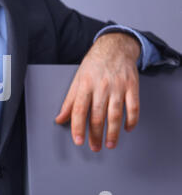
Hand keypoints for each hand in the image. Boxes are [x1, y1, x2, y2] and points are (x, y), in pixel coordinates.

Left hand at [55, 33, 140, 151]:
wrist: (115, 47)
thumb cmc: (94, 65)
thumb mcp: (77, 80)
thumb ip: (69, 101)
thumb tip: (60, 119)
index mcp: (85, 85)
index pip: (80, 110)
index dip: (78, 127)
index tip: (78, 140)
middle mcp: (101, 86)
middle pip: (98, 115)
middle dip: (96, 135)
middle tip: (94, 147)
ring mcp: (118, 87)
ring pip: (115, 114)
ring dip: (113, 132)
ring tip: (109, 144)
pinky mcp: (132, 86)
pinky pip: (134, 106)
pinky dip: (132, 120)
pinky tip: (127, 129)